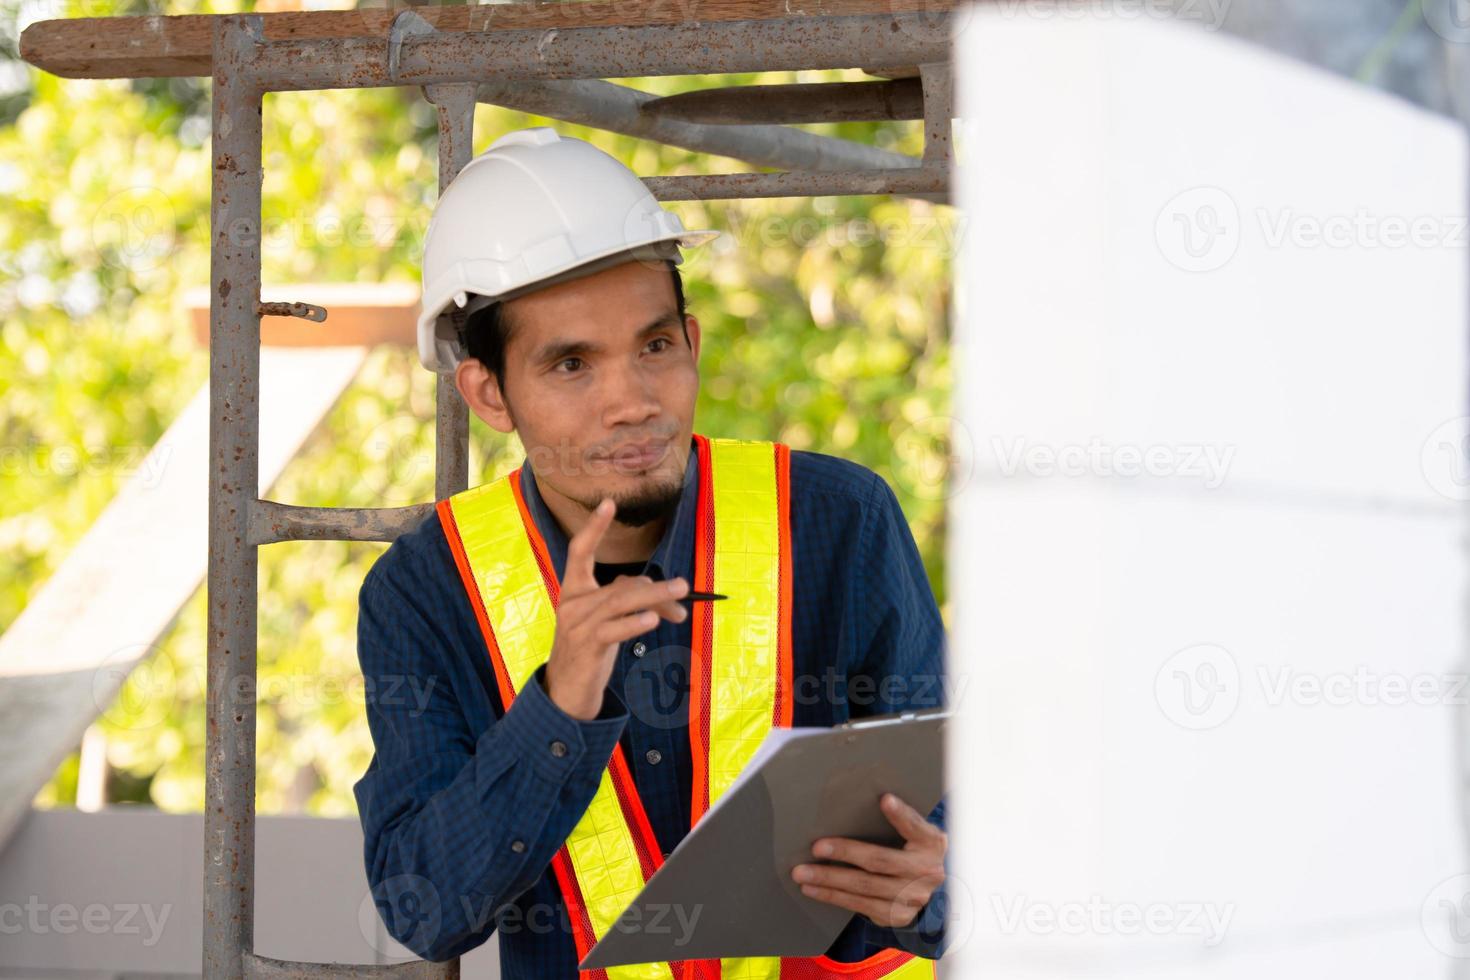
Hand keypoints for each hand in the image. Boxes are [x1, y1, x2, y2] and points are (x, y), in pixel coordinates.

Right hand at [543, 497, 689, 719]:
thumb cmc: (589, 650)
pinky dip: (634, 622)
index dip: (594, 528)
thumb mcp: (604, 621)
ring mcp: (576, 625)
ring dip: (655, 600)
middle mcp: (572, 603)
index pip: (580, 552)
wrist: (566, 692)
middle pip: (620, 585)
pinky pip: (613, 629)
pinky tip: (653, 620)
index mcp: (573, 590)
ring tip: (681, 601)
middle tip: (684, 587)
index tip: (608, 503)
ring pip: (621, 603)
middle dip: (655, 588)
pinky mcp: (586, 646)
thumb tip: (665, 594)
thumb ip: (625, 601)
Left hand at [790, 793, 946, 928]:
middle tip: (816, 847)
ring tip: (802, 873)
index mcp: (930, 843)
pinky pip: (859, 905)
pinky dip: (833, 896)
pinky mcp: (897, 915)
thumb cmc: (913, 851)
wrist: (931, 890)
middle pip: (879, 860)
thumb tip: (864, 800)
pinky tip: (813, 889)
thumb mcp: (917, 834)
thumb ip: (900, 821)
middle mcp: (925, 871)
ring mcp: (912, 897)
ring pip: (864, 886)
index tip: (885, 800)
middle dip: (845, 852)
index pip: (915, 826)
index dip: (901, 814)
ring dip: (829, 879)